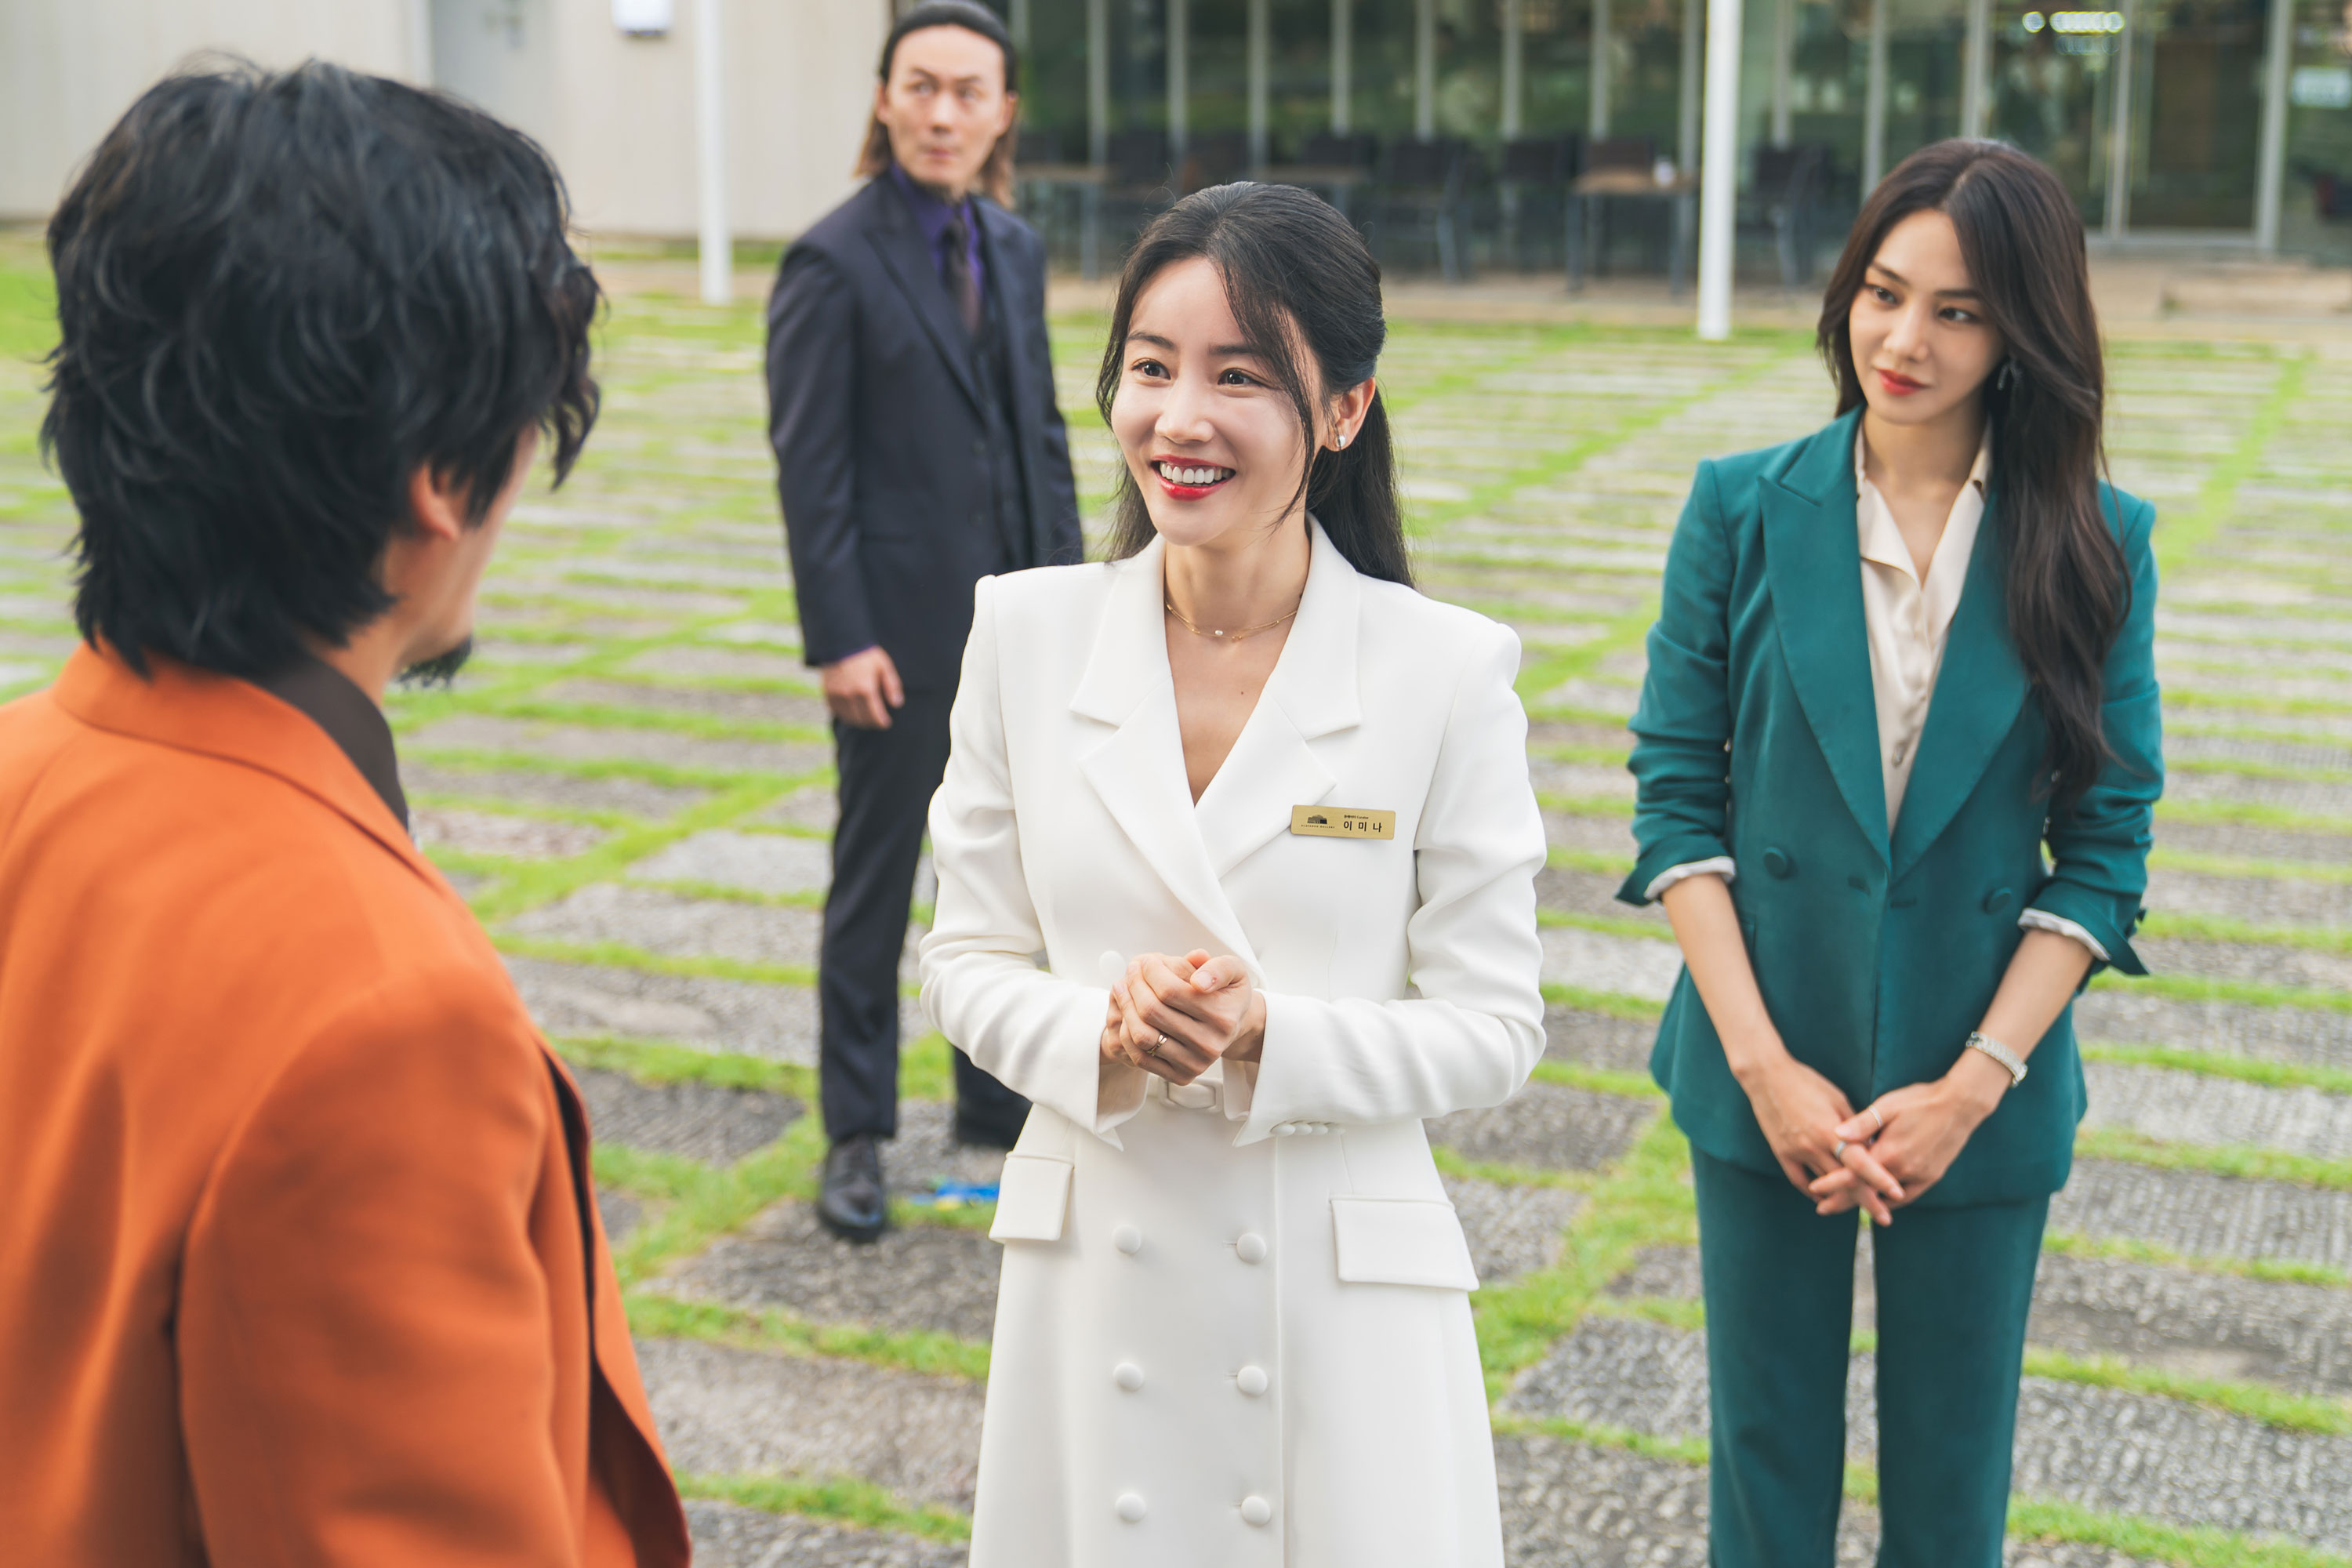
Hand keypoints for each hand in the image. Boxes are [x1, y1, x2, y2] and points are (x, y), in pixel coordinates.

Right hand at [821, 645, 903, 728]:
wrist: (840, 642)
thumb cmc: (866, 653)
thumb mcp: (884, 666)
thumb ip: (892, 686)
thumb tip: (897, 704)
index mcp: (866, 689)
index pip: (875, 715)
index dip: (882, 722)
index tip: (885, 723)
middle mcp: (850, 695)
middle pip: (862, 720)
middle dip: (871, 723)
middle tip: (876, 722)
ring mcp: (837, 695)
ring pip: (848, 719)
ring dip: (858, 722)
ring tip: (865, 720)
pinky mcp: (827, 693)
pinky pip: (836, 712)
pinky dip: (844, 715)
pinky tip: (851, 714)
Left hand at [1109, 949, 1264, 1085]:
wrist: (1234, 1026)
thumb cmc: (1227, 994)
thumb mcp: (1233, 971)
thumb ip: (1219, 968)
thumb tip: (1199, 981)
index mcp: (1223, 1016)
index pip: (1170, 990)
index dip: (1150, 972)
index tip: (1146, 960)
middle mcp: (1210, 1044)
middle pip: (1152, 1011)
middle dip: (1134, 984)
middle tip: (1131, 970)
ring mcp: (1195, 1063)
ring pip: (1142, 1035)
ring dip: (1126, 1007)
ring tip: (1123, 988)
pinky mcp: (1181, 1076)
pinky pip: (1141, 1057)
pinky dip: (1127, 1033)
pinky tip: (1127, 1012)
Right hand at [1734, 1045, 1902, 1225]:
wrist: (1767, 1077)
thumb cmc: (1807, 1082)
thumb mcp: (1837, 1099)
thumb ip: (1855, 1126)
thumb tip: (1870, 1148)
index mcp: (1830, 1131)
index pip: (1861, 1162)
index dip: (1880, 1179)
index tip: (1898, 1194)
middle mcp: (1814, 1146)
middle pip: (1845, 1181)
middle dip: (1867, 1200)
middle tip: (1884, 1218)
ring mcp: (1796, 1152)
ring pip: (1824, 1185)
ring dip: (1842, 1198)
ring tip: (1859, 1208)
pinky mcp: (1782, 1153)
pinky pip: (1800, 1180)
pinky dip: (1814, 1191)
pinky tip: (1824, 1197)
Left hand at [1811, 1051, 2005, 1215]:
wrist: (1960, 1105)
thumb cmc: (1920, 1101)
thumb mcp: (1888, 1106)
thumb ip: (1862, 1123)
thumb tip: (1836, 1134)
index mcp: (1888, 1152)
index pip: (1853, 1175)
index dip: (1832, 1183)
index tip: (1815, 1190)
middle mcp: (1903, 1169)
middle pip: (1867, 1192)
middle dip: (1844, 1201)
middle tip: (1823, 1208)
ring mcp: (1919, 1175)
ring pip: (1887, 1197)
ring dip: (1867, 1202)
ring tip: (1847, 1206)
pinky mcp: (1931, 1176)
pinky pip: (1907, 1195)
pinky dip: (1891, 1200)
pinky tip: (1881, 1201)